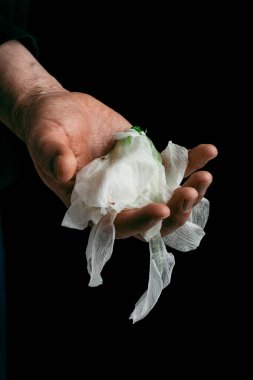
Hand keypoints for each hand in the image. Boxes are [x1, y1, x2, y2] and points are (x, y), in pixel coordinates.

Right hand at [23, 90, 216, 237]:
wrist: (62, 111)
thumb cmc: (47, 127)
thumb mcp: (45, 137)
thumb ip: (52, 154)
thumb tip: (63, 170)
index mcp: (90, 203)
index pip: (118, 224)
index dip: (140, 222)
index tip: (160, 209)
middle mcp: (116, 199)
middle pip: (152, 220)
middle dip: (175, 212)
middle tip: (191, 192)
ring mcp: (135, 182)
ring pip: (167, 198)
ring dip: (190, 192)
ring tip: (205, 174)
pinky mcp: (146, 163)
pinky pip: (172, 169)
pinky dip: (191, 162)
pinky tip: (208, 151)